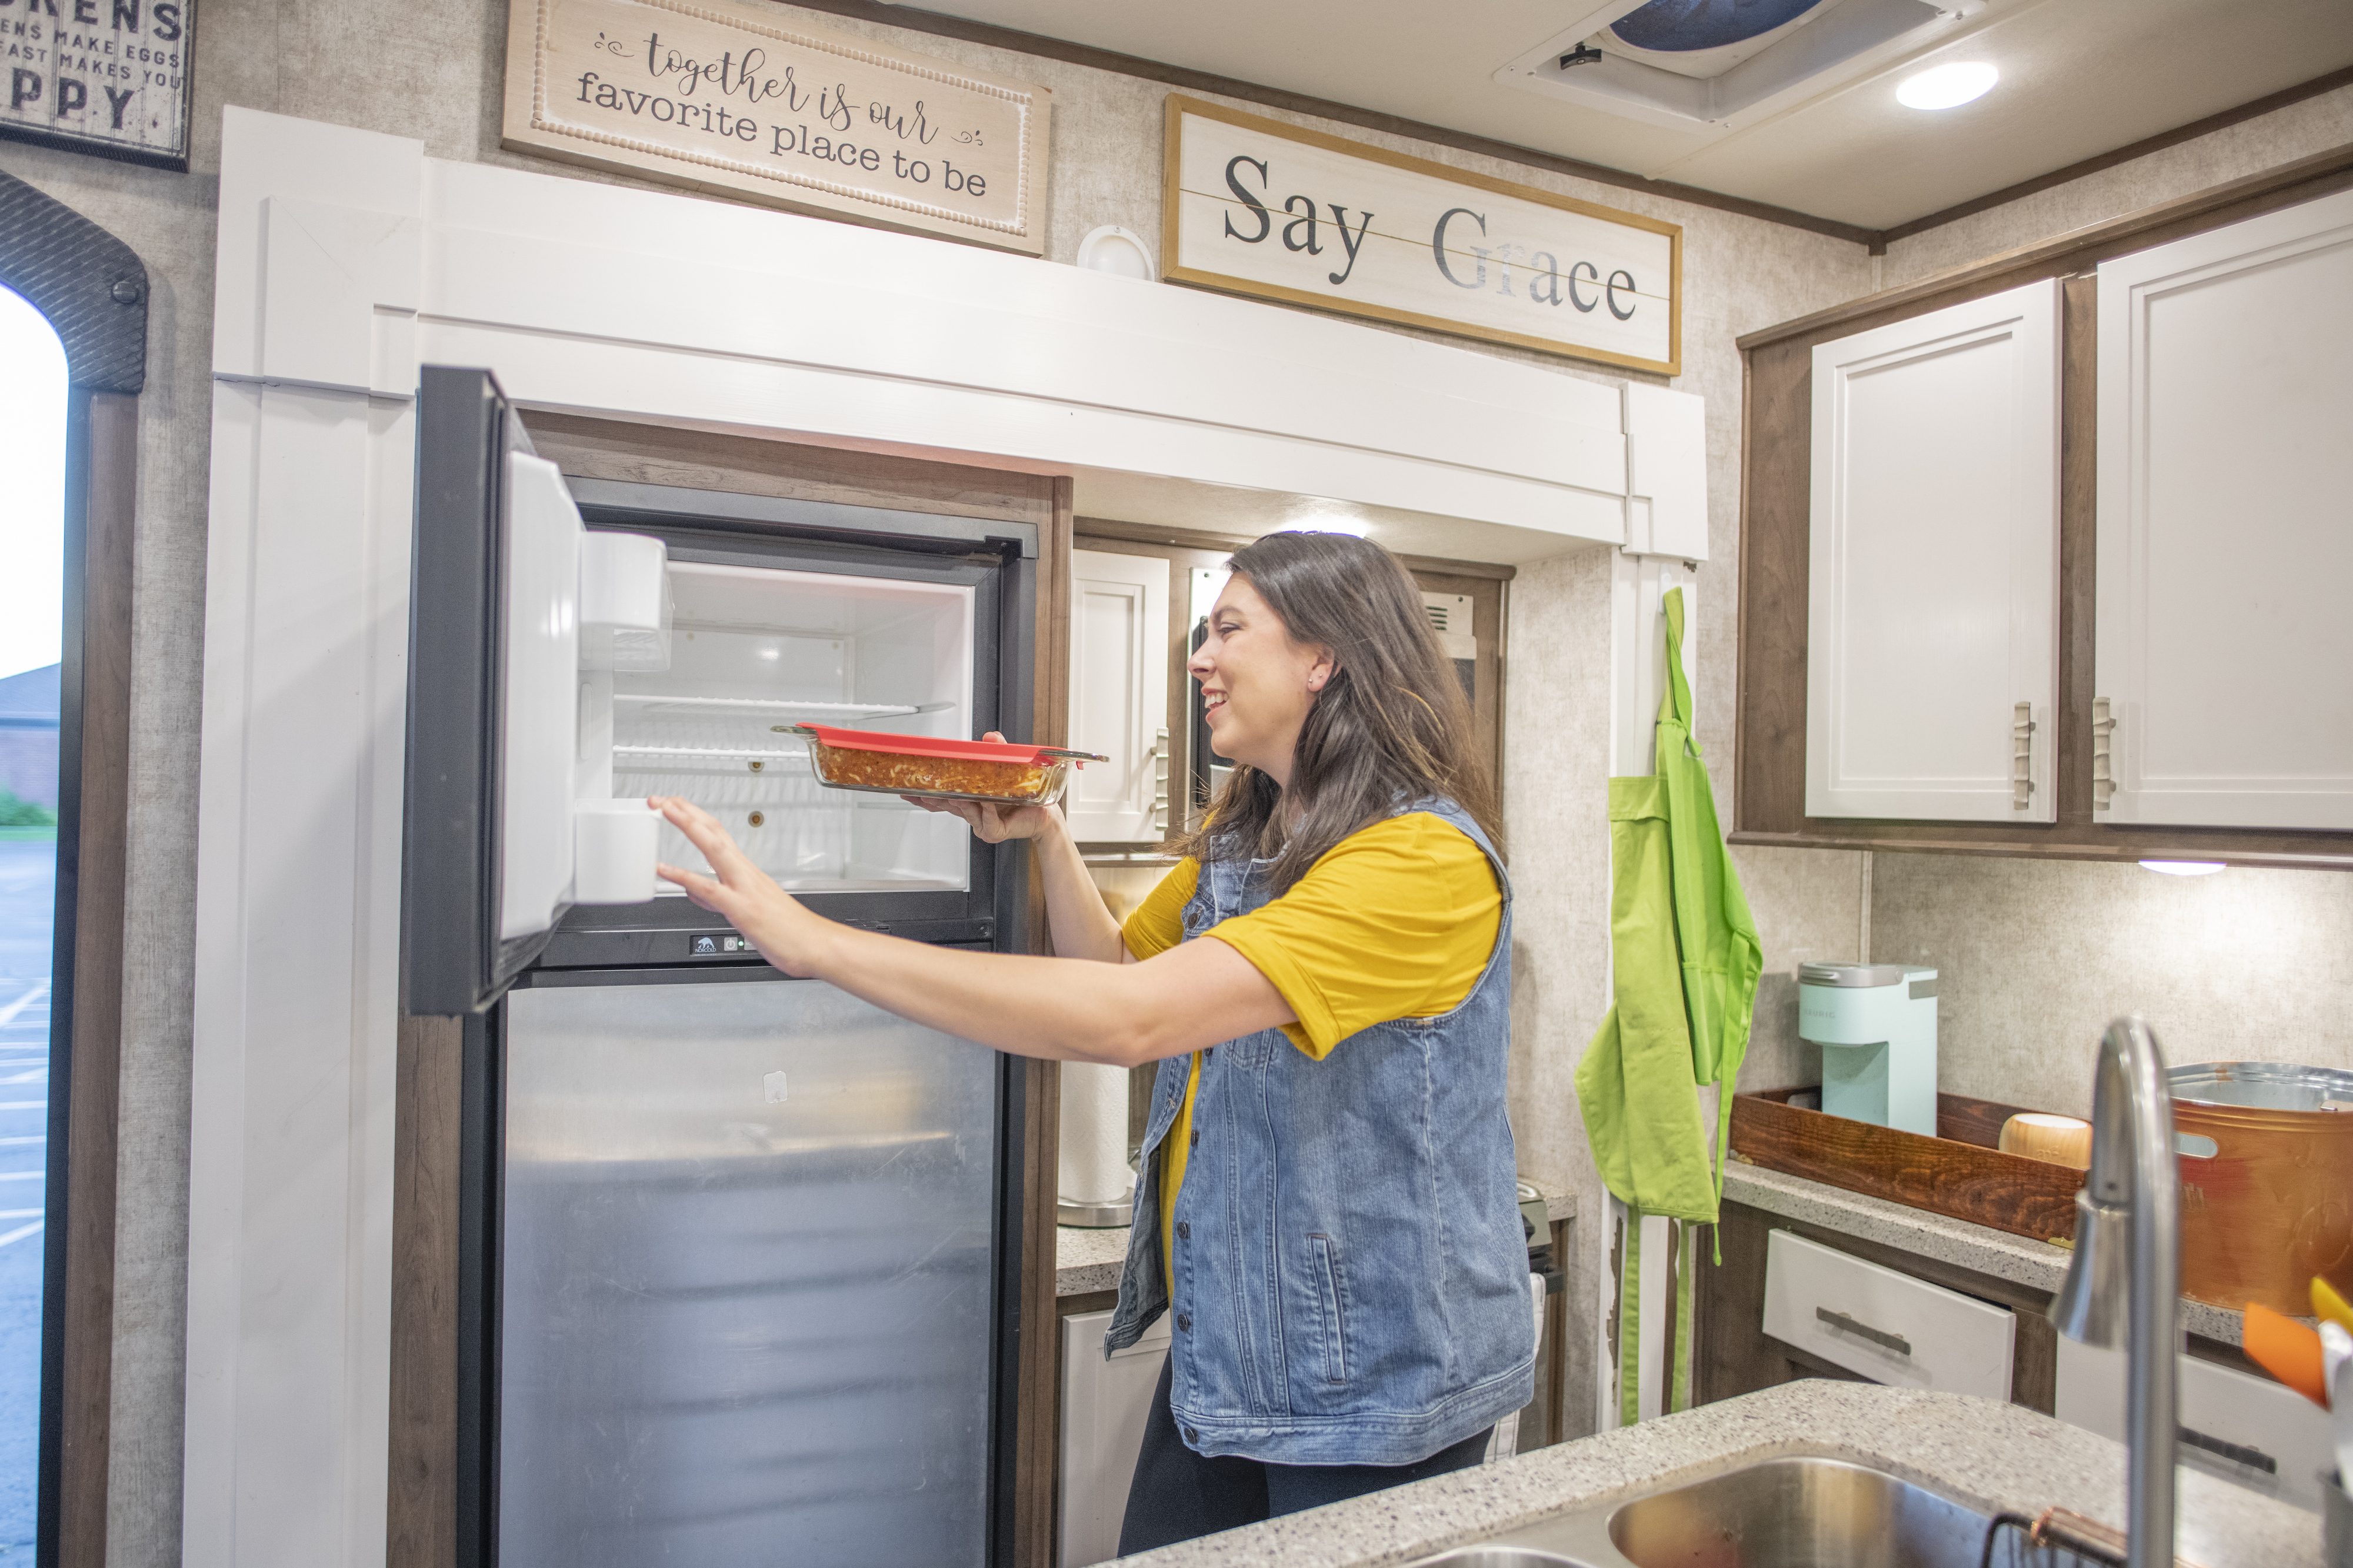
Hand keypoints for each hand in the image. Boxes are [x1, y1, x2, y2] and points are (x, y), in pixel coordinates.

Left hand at [650, 796, 833, 977]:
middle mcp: (745, 873)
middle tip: (661, 798)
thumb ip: (719, 898)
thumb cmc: (789, 931)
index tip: (674, 806)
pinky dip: (684, 876)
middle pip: (714, 831)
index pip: (717, 834)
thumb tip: (697, 892)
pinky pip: (709, 889)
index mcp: (748, 872)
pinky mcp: (741, 909)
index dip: (694, 817)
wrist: (816, 945)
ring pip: (713, 848)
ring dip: (688, 825)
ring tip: (664, 810)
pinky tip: (665, 869)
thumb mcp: (748, 909)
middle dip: (686, 811)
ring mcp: (743, 889)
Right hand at [902, 732, 1064, 842]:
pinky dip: (988, 810)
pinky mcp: (995, 830)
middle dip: (930, 799)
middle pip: (947, 806)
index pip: (943, 798)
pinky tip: (988, 803)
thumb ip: (996, 752)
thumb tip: (988, 736)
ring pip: (966, 811)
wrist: (1044, 815)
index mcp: (971, 800)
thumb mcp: (1006, 768)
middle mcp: (974, 812)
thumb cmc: (1024, 796)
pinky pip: (987, 820)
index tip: (909, 790)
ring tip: (952, 793)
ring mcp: (982, 823)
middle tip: (916, 792)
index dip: (925, 795)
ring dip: (960, 801)